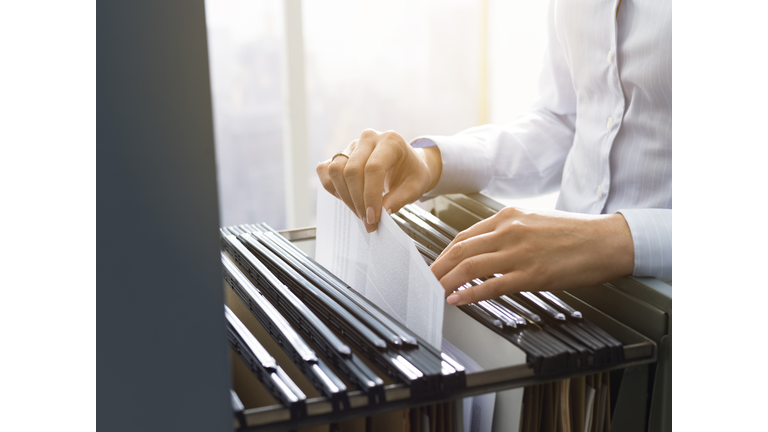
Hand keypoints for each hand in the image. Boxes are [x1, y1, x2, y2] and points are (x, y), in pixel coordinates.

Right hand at [316, 129, 441, 232]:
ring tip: (359, 212)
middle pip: (352, 170)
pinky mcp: (341, 154)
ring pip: (336, 170)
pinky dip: (331, 187)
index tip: (373, 218)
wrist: (408, 165)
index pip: (373, 168)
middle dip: (357, 201)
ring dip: (345, 196)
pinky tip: (346, 199)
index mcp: (391, 141)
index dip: (370, 196)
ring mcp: (352, 145)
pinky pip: (325, 170)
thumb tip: (382, 213)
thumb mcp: (415, 187)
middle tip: (367, 220)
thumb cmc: (412, 174)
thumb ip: (399, 199)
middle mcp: (369, 138)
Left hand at [429, 207, 634, 304]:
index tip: (436, 264)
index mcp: (509, 217)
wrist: (607, 240)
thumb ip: (509, 231)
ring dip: (447, 281)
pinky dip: (470, 294)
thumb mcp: (535, 221)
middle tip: (425, 280)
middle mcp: (509, 231)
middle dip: (437, 267)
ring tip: (435, 291)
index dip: (445, 252)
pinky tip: (458, 300)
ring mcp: (519, 253)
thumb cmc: (576, 232)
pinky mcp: (531, 275)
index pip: (465, 235)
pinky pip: (492, 286)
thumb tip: (487, 246)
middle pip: (460, 250)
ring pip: (470, 267)